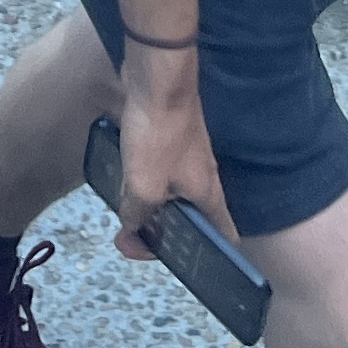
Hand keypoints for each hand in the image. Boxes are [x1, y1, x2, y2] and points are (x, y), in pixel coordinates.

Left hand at [105, 48, 229, 265]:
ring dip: (151, 206)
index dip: (213, 258)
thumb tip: (132, 226)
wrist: (157, 79)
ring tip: (124, 214)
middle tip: (132, 240)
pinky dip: (144, 181)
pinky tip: (122, 180)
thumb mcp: (144, 186)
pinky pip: (160, 170)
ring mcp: (188, 156)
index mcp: (208, 195)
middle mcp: (204, 178)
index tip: (186, 268)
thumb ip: (138, 213)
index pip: (225, 236)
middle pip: (192, 217)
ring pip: (174, 193)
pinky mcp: (170, 138)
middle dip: (165, 233)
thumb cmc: (159, 134)